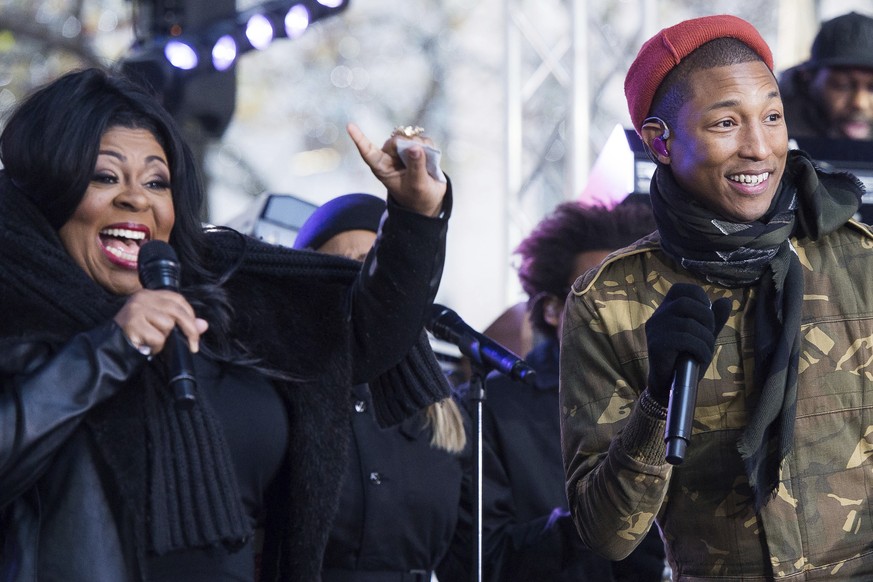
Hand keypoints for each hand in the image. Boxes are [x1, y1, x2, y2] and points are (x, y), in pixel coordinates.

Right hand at [113, 289, 208, 355]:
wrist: (111, 346)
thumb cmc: (139, 334)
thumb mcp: (161, 325)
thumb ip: (182, 323)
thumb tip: (203, 325)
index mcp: (150, 294)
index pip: (178, 299)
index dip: (190, 315)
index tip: (195, 330)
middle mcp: (143, 298)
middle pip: (177, 311)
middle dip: (189, 330)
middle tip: (194, 345)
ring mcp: (136, 309)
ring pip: (168, 325)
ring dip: (165, 339)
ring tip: (153, 341)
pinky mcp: (133, 323)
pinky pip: (158, 338)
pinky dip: (156, 347)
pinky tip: (147, 346)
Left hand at [347, 122, 445, 216]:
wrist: (430, 199)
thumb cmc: (418, 196)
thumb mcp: (417, 185)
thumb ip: (416, 167)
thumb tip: (415, 147)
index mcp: (382, 168)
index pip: (368, 152)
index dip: (359, 139)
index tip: (350, 126)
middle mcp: (390, 157)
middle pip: (395, 141)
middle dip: (408, 146)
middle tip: (420, 157)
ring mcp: (403, 151)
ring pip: (410, 137)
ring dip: (421, 145)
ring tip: (427, 163)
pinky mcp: (417, 147)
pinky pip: (422, 139)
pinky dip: (429, 146)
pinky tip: (431, 157)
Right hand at [645, 283, 730, 404]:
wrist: (668, 385)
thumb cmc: (685, 359)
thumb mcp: (702, 336)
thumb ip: (713, 319)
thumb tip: (726, 300)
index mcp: (666, 310)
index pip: (681, 289)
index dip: (699, 296)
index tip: (707, 314)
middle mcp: (657, 316)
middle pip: (686, 303)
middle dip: (706, 318)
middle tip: (709, 335)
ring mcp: (655, 330)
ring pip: (688, 323)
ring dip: (705, 339)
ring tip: (705, 351)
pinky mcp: (657, 345)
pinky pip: (685, 340)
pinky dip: (701, 350)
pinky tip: (701, 358)